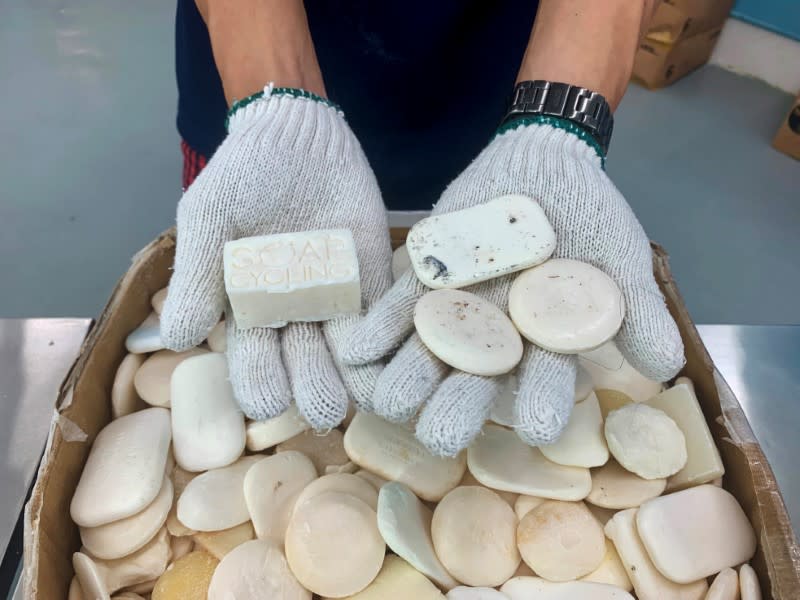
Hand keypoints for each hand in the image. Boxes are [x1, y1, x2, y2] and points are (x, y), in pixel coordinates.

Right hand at [161, 87, 392, 428]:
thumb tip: (179, 339)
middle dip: (311, 386)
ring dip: (354, 373)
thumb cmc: (243, 176)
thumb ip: (197, 275)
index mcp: (251, 310)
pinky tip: (394, 354)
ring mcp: (338, 296)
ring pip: (346, 346)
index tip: (267, 402)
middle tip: (321, 411)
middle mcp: (296, 313)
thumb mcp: (209, 218)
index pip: (254, 357)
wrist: (296, 134)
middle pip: (304, 360)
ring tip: (362, 398)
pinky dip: (388, 333)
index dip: (259, 380)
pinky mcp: (374, 275)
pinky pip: (384, 310)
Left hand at [344, 120, 683, 455]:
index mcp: (543, 345)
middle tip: (442, 436)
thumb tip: (668, 367)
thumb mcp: (621, 258)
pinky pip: (395, 309)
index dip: (543, 403)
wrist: (541, 160)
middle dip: (458, 409)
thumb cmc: (587, 214)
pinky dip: (378, 327)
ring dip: (408, 377)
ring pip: (427, 355)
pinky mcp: (422, 282)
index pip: (545, 382)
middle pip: (474, 383)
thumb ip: (638, 311)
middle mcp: (495, 340)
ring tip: (389, 401)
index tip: (539, 429)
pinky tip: (357, 349)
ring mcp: (455, 311)